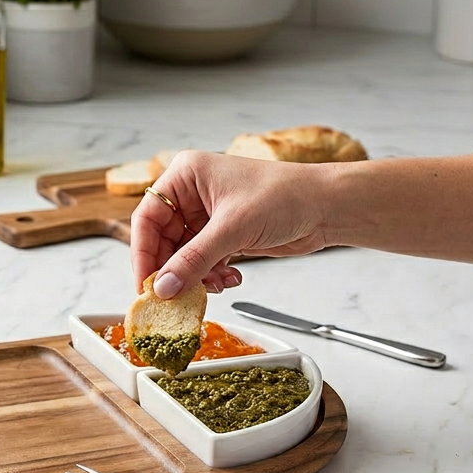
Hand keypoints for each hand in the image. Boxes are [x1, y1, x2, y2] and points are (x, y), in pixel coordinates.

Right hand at [130, 151, 331, 297]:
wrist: (329, 207)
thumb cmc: (286, 196)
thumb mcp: (232, 229)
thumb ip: (193, 261)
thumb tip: (162, 288)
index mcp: (185, 176)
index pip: (147, 218)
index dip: (143, 254)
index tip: (145, 284)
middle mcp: (192, 194)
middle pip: (162, 241)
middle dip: (172, 270)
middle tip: (174, 296)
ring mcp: (207, 216)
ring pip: (182, 256)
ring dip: (195, 276)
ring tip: (213, 286)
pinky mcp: (223, 235)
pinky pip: (202, 262)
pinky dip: (211, 276)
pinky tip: (230, 279)